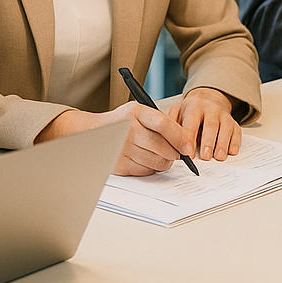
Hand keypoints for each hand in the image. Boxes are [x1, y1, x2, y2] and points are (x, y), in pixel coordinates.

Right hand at [35, 102, 195, 175]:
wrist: (92, 132)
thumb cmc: (121, 123)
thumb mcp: (138, 112)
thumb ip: (160, 122)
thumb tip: (185, 141)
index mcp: (135, 111)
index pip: (163, 124)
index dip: (179, 137)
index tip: (188, 147)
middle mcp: (128, 128)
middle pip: (163, 147)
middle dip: (174, 153)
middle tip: (177, 153)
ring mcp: (122, 147)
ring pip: (157, 162)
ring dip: (164, 161)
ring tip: (158, 154)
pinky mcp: (119, 164)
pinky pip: (146, 171)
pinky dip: (150, 168)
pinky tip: (144, 159)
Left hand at [167, 87, 240, 160]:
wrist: (208, 98)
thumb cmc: (191, 110)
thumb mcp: (178, 111)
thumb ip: (172, 124)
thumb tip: (167, 141)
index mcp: (194, 106)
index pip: (191, 121)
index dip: (190, 137)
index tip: (187, 153)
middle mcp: (210, 109)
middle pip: (210, 125)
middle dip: (207, 141)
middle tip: (205, 156)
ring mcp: (223, 115)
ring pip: (225, 128)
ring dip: (222, 144)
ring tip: (218, 157)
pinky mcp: (233, 123)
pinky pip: (236, 132)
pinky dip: (235, 142)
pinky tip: (231, 151)